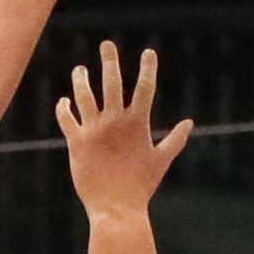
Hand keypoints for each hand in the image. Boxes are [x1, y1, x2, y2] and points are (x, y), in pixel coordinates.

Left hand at [59, 42, 190, 219]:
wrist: (116, 208)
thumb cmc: (140, 187)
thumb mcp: (161, 161)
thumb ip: (175, 140)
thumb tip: (190, 123)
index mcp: (137, 123)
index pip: (145, 87)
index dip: (148, 68)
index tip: (148, 52)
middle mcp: (115, 121)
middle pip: (112, 83)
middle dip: (110, 61)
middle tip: (107, 45)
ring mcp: (94, 130)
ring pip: (84, 96)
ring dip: (81, 80)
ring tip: (80, 70)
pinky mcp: (76, 142)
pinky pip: (66, 118)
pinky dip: (63, 107)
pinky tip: (64, 100)